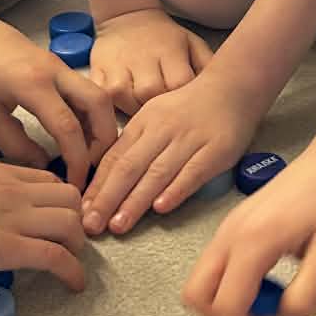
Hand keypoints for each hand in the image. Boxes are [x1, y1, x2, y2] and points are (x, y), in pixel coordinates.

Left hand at [0, 6, 117, 190]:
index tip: (75, 183)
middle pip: (100, 105)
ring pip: (98, 95)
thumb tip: (43, 165)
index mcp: (33, 85)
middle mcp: (56, 72)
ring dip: (100, 125)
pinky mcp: (58, 65)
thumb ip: (15, 144)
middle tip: (91, 166)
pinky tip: (77, 133)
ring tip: (86, 153)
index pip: (69, 128)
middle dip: (103, 140)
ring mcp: (60, 66)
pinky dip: (89, 114)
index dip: (77, 160)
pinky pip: (85, 90)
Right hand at [0, 162, 88, 287]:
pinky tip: (74, 284)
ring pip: (71, 224)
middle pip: (71, 199)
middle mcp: (15, 190)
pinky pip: (55, 257)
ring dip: (77, 247)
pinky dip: (73, 272)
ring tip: (70, 263)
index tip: (60, 220)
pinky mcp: (7, 248)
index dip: (63, 202)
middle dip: (77, 222)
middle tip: (69, 243)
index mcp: (1, 174)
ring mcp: (13, 217)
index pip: (51, 181)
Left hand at [82, 71, 260, 235]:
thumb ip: (134, 147)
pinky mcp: (216, 150)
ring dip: (135, 201)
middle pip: (129, 167)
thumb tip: (105, 183)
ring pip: (157, 173)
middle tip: (91, 225)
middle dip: (107, 198)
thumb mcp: (155, 118)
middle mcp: (162, 131)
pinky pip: (193, 171)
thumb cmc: (189, 110)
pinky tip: (160, 208)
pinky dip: (176, 190)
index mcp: (143, 124)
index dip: (97, 187)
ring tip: (118, 225)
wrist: (233, 89)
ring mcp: (189, 140)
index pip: (114, 158)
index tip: (82, 211)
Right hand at [90, 8, 213, 114]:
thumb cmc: (165, 38)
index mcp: (170, 52)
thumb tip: (227, 90)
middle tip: (167, 116)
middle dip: (161, 112)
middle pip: (152, 99)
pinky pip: (106, 103)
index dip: (184, 103)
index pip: (179, 86)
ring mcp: (118, 69)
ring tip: (147, 113)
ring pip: (128, 104)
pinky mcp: (98, 76)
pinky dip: (116, 110)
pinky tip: (126, 109)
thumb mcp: (192, 45)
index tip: (187, 110)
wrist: (127, 19)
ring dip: (138, 114)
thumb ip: (208, 66)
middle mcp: (143, 60)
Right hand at [182, 146, 315, 315]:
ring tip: (268, 304)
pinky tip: (268, 284)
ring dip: (226, 305)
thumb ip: (306, 298)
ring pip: (200, 282)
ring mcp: (226, 229)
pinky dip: (232, 287)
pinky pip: (215, 268)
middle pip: (196, 296)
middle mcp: (229, 234)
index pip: (225, 306)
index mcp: (253, 242)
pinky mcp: (231, 227)